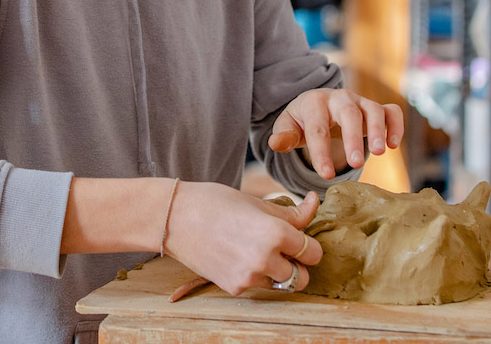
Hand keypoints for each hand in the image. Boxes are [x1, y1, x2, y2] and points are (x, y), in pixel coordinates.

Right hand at [163, 182, 322, 295]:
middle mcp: (266, 260)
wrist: (174, 218)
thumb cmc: (215, 202)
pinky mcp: (234, 287)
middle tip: (282, 249)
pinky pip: (257, 286)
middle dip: (296, 264)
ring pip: (281, 284)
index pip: (314, 252)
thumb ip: (291, 212)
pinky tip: (237, 255)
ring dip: (277, 272)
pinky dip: (254, 275)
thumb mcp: (257, 203)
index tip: (299, 239)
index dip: (309, 245)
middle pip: (302, 276)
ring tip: (258, 251)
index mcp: (276, 233)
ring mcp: (249, 277)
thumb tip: (316, 203)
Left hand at [268, 88, 404, 179]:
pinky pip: (391, 111)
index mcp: (314, 103)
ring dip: (378, 130)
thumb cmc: (302, 121)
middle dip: (352, 138)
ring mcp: (360, 102)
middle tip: (354, 164)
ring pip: (373, 109)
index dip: (321, 151)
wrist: (317, 105)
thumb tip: (275, 144)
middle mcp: (339, 98)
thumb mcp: (288, 127)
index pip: (317, 128)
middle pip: (349, 113)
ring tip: (378, 153)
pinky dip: (396, 126)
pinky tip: (393, 146)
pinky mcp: (376, 109)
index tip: (326, 175)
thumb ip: (283, 136)